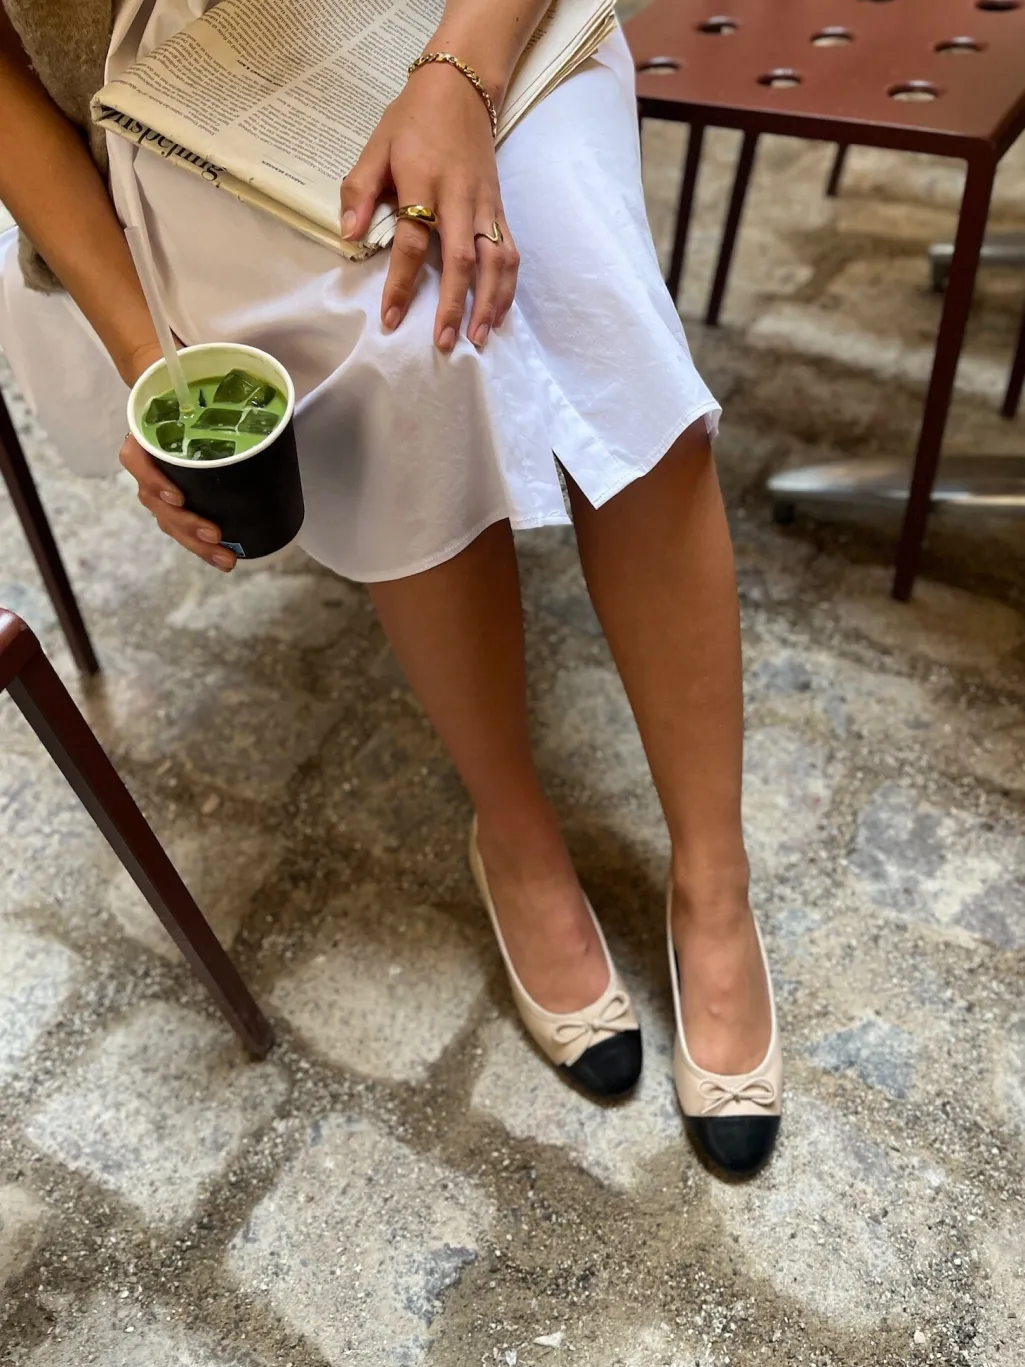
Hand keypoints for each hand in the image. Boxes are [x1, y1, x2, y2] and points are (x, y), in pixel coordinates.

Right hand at [118, 343, 235, 571]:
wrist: (175, 389)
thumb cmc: (189, 385)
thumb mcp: (199, 378)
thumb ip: (222, 380)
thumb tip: (275, 386)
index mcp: (144, 433)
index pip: (136, 460)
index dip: (154, 481)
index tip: (179, 497)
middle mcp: (147, 461)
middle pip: (156, 503)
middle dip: (186, 525)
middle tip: (216, 534)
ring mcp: (160, 482)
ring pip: (169, 520)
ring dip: (195, 543)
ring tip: (226, 558)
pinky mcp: (177, 496)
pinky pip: (182, 525)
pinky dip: (201, 544)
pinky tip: (224, 557)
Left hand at [341, 61, 518, 351]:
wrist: (461, 88)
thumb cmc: (413, 119)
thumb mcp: (376, 145)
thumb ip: (360, 190)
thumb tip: (348, 235)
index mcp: (424, 184)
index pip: (412, 242)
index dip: (401, 283)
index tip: (390, 319)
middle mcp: (460, 199)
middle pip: (461, 260)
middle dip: (453, 305)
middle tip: (443, 342)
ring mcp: (485, 206)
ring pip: (495, 261)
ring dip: (489, 302)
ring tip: (478, 337)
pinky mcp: (500, 209)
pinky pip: (510, 252)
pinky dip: (507, 286)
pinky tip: (498, 313)